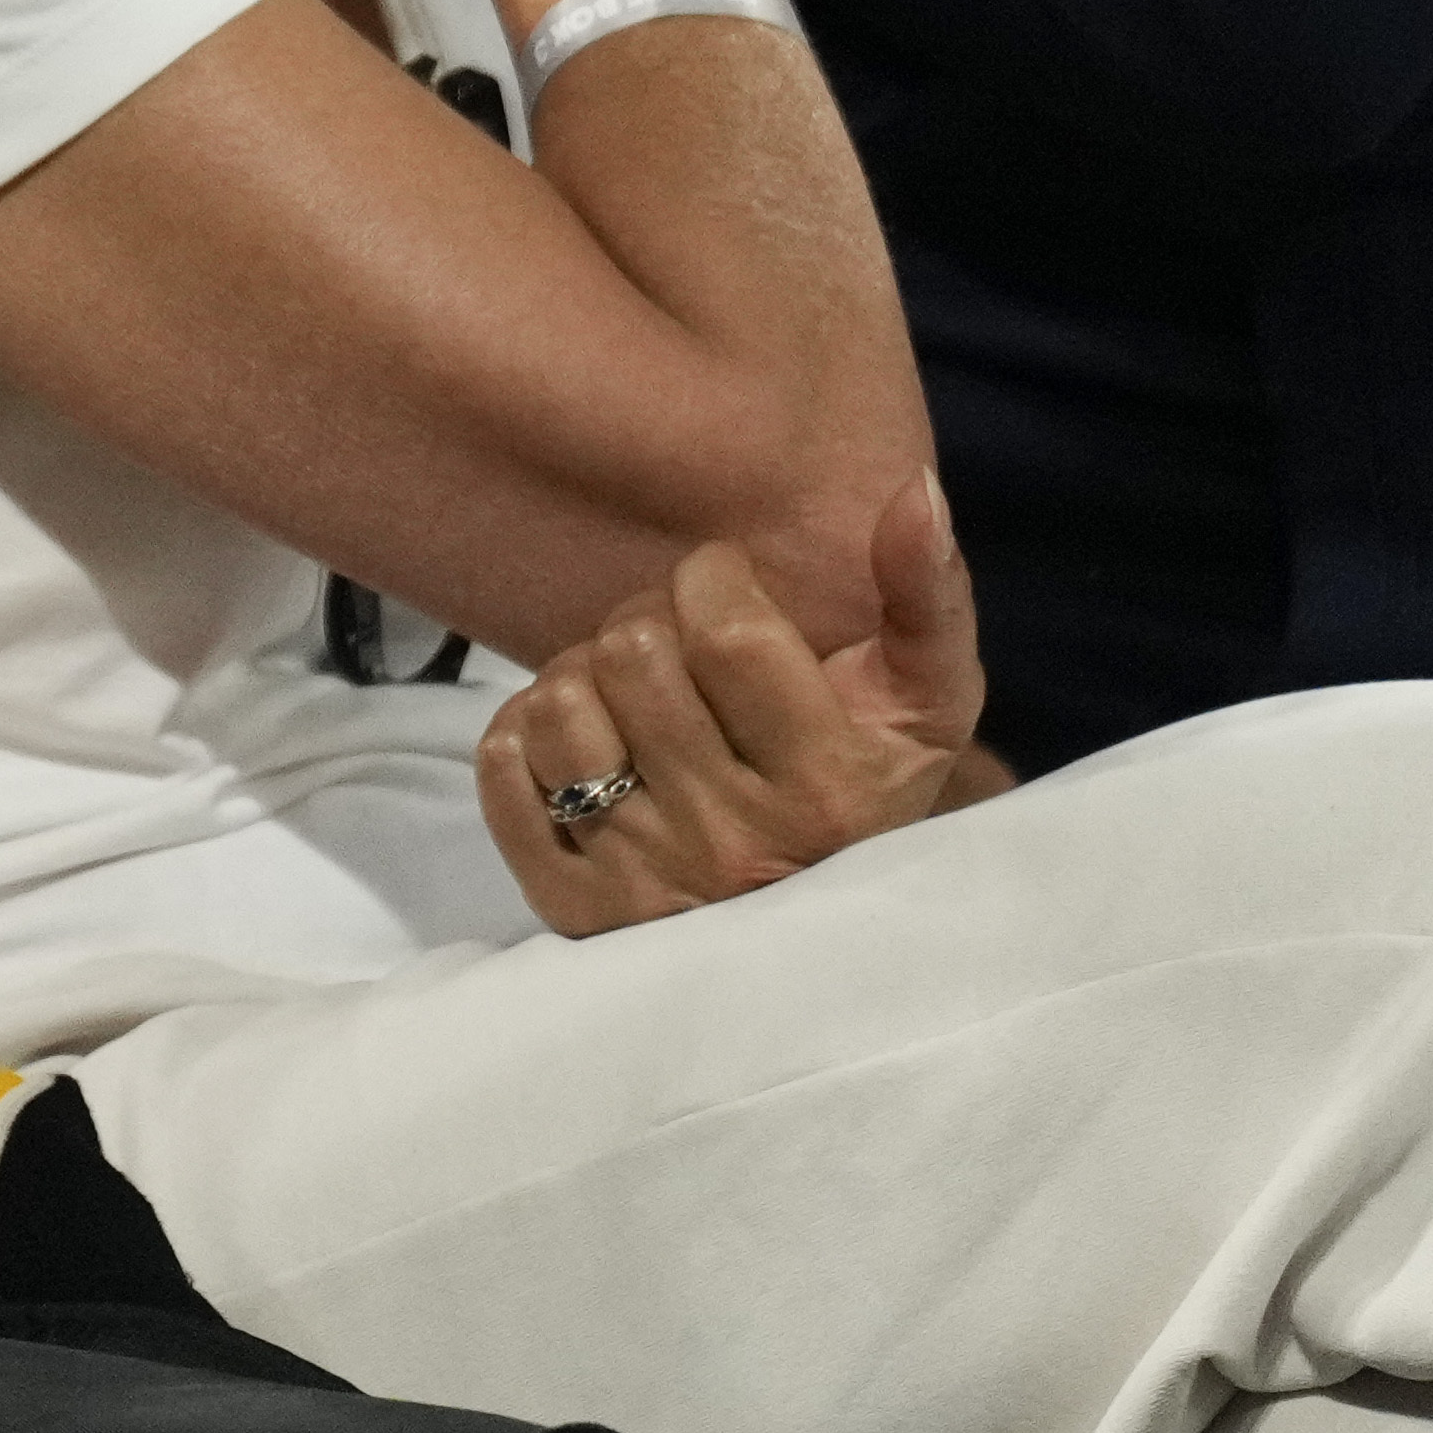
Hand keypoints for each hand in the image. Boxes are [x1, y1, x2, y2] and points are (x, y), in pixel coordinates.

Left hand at [482, 504, 986, 937]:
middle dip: (651, 621)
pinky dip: (528, 735)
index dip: (714, 578)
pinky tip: (588, 748)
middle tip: (682, 649)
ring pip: (560, 704)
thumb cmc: (868, 791)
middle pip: (633, 653)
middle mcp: (732, 844)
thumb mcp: (928, 702)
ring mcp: (644, 885)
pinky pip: (504, 771)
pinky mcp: (572, 912)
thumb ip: (926, 595)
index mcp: (826, 787)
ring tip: (633, 700)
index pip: (727, 628)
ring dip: (585, 677)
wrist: (820, 940)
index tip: (727, 590)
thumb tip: (916, 492)